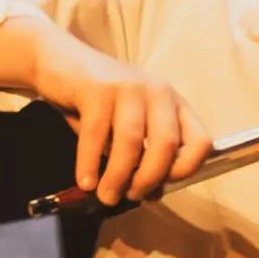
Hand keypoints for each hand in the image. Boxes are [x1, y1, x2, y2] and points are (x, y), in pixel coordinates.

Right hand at [7, 21, 201, 205]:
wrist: (58, 61)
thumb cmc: (96, 103)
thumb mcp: (125, 128)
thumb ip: (142, 156)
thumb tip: (152, 194)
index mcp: (173, 104)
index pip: (201, 141)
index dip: (186, 170)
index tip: (161, 187)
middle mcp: (158, 92)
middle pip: (167, 145)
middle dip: (148, 179)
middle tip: (130, 196)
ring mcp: (129, 87)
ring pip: (132, 142)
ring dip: (117, 177)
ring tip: (105, 195)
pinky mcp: (98, 88)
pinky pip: (96, 134)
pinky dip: (89, 163)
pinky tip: (86, 181)